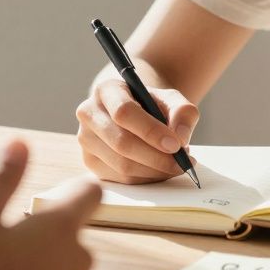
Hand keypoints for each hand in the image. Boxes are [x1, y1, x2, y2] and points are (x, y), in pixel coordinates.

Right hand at [74, 79, 198, 183]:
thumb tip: (180, 137)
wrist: (136, 114)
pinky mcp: (90, 162)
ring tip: (176, 164)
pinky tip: (161, 170)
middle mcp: (89, 114)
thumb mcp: (172, 99)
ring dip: (155, 170)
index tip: (176, 145)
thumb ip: (183, 112)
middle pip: (121, 142)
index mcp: (107, 90)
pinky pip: (121, 178)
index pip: (124, 112)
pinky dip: (147, 178)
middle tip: (182, 162)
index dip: (150, 131)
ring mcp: (86, 140)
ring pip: (121, 165)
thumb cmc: (152, 105)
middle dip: (156, 157)